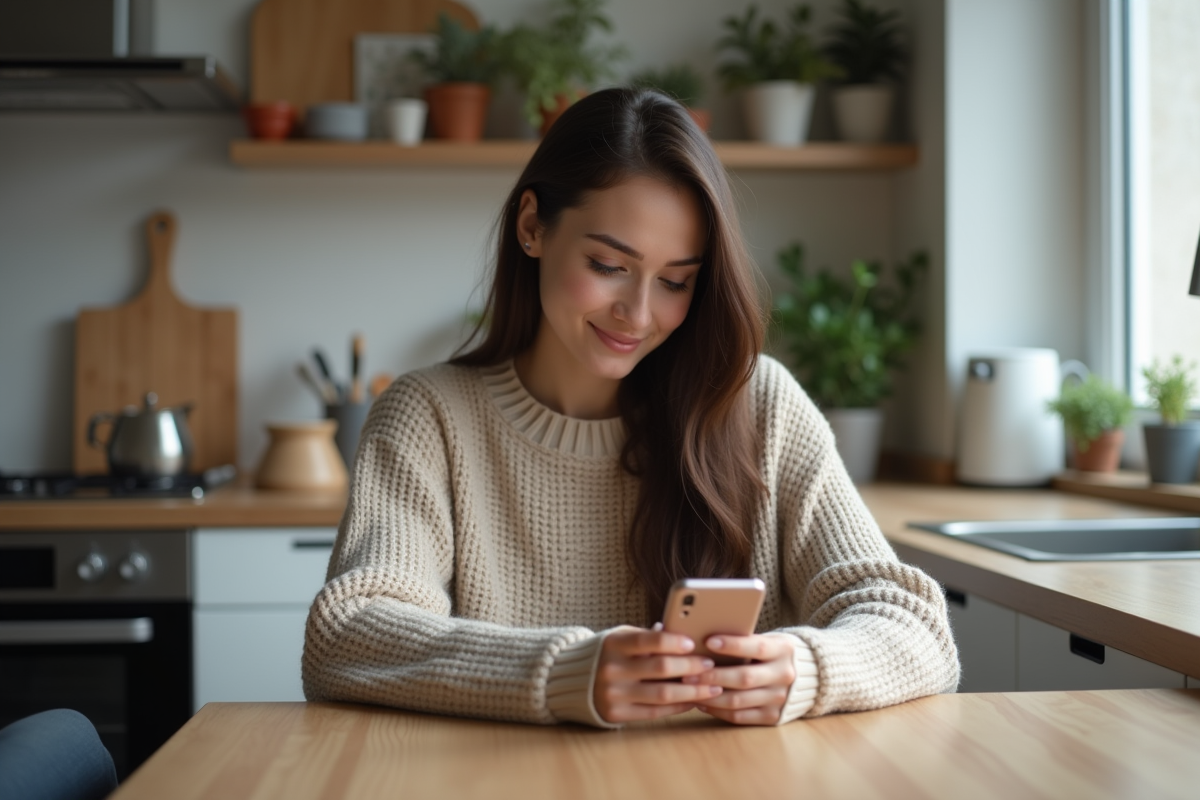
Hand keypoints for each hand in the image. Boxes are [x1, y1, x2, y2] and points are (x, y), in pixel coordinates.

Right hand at [593, 627, 723, 722]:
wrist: (573, 680)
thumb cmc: (609, 653)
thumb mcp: (622, 638)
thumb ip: (649, 637)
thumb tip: (687, 636)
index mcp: (613, 644)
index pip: (648, 640)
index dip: (673, 641)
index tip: (693, 643)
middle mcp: (612, 669)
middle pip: (660, 668)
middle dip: (691, 666)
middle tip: (710, 664)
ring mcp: (614, 694)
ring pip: (662, 694)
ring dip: (693, 691)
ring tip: (712, 687)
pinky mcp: (617, 715)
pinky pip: (655, 712)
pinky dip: (678, 706)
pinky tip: (693, 700)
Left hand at [682, 633, 796, 724]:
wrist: (811, 677)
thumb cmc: (773, 653)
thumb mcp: (769, 640)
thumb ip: (745, 641)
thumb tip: (704, 638)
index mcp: (783, 650)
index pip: (757, 647)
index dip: (732, 645)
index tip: (709, 641)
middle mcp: (784, 675)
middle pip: (744, 678)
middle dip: (713, 676)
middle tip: (688, 672)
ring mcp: (779, 699)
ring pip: (739, 701)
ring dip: (710, 696)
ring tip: (690, 689)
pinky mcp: (772, 717)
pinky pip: (740, 717)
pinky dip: (718, 711)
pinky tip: (702, 703)